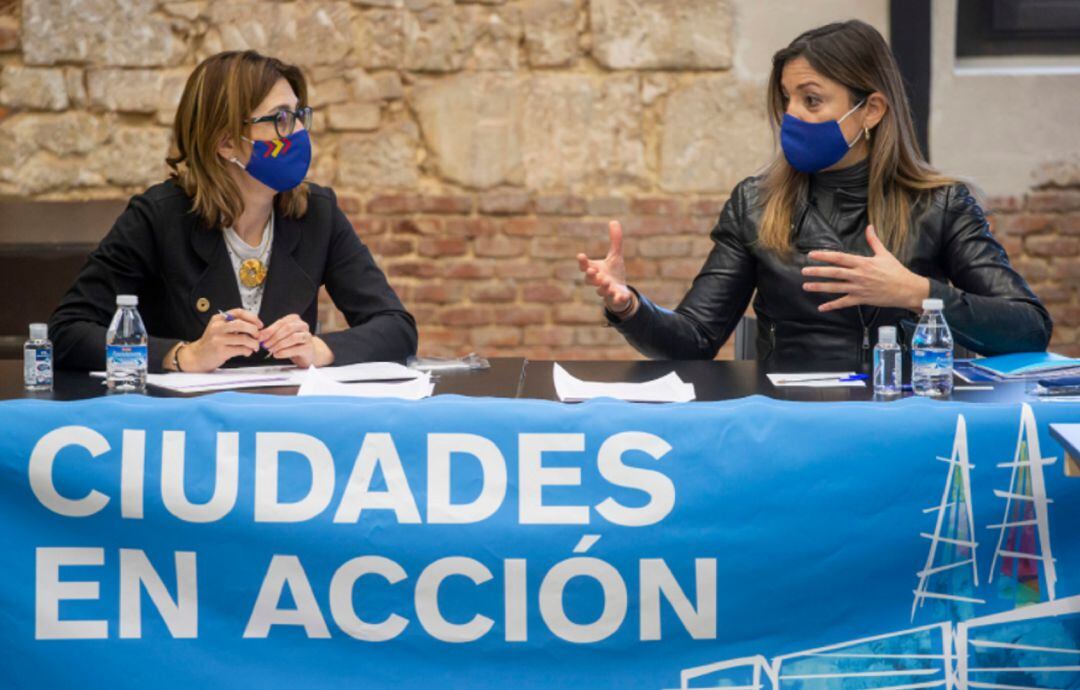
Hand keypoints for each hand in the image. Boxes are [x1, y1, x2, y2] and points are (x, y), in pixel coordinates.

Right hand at [180, 308, 261, 371]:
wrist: (197, 356)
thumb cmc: (213, 343)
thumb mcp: (220, 329)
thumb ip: (235, 325)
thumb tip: (256, 327)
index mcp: (218, 319)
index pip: (239, 312)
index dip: (252, 317)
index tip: (260, 325)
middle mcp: (217, 327)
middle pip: (242, 324)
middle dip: (254, 331)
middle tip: (257, 336)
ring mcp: (218, 339)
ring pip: (243, 338)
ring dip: (254, 343)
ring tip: (254, 346)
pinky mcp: (221, 351)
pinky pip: (241, 349)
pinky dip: (248, 351)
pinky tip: (246, 352)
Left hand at [258, 314, 332, 368]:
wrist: (306, 354)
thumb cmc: (293, 344)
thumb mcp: (282, 336)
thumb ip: (272, 334)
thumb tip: (260, 335)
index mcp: (295, 320)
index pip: (281, 322)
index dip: (269, 330)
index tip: (260, 337)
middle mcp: (303, 326)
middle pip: (287, 328)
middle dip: (273, 337)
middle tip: (265, 345)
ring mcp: (307, 336)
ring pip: (292, 337)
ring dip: (278, 345)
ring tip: (271, 350)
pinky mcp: (308, 348)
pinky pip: (296, 349)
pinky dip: (284, 352)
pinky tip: (277, 354)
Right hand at [577, 220, 635, 315]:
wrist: (619, 292)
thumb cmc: (613, 273)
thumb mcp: (615, 256)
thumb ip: (615, 241)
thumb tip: (614, 221)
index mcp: (595, 271)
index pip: (585, 266)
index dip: (583, 262)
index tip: (580, 255)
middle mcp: (598, 282)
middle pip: (590, 280)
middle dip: (591, 276)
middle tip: (592, 271)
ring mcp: (606, 291)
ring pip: (602, 291)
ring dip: (603, 287)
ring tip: (606, 281)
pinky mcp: (616, 298)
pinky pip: (616, 300)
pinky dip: (618, 299)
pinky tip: (622, 296)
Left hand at [802, 225, 929, 311]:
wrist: (907, 289)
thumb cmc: (896, 271)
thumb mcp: (884, 254)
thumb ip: (873, 240)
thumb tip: (869, 226)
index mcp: (863, 263)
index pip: (839, 258)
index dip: (824, 256)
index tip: (812, 255)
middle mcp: (859, 275)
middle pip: (834, 273)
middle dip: (817, 272)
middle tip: (803, 271)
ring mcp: (859, 288)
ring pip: (835, 288)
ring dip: (820, 287)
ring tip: (806, 286)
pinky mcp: (861, 299)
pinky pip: (844, 303)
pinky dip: (832, 305)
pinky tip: (821, 307)